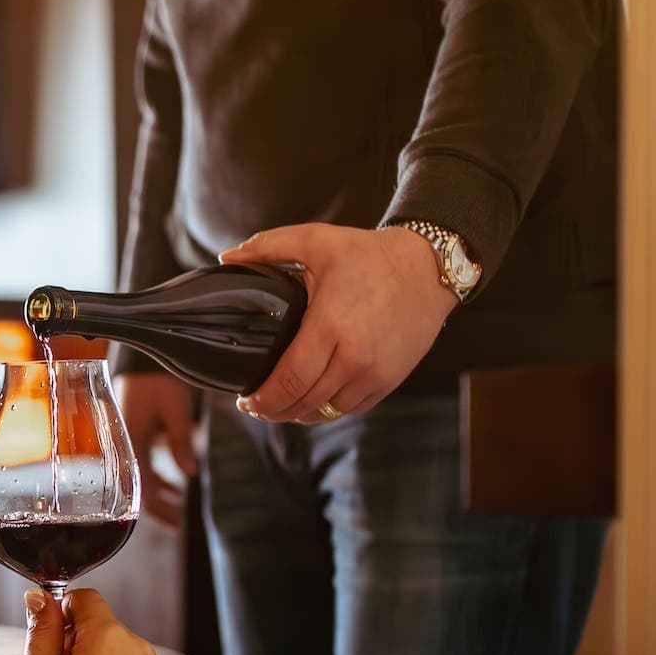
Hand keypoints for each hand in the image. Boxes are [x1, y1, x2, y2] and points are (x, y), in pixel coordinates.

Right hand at [118, 372, 197, 530]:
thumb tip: (190, 473)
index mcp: (128, 441)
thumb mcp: (175, 408)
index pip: (139, 485)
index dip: (156, 506)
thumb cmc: (157, 380)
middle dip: (159, 508)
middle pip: (138, 488)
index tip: (175, 521)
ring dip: (159, 495)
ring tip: (177, 508)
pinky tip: (172, 485)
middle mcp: (124, 446)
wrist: (143, 361)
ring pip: (140, 480)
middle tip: (178, 524)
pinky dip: (157, 479)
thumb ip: (181, 440)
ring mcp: (126, 444)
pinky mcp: (132, 439)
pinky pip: (141, 467)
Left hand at [226, 224, 459, 422]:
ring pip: (327, 411)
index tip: (245, 400)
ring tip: (280, 406)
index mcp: (330, 326)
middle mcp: (354, 357)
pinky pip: (351, 408)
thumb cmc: (369, 254)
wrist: (428, 267)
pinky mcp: (390, 380)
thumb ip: (268, 246)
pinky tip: (312, 402)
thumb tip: (227, 256)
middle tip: (255, 406)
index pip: (289, 381)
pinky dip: (327, 409)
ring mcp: (375, 373)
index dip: (262, 399)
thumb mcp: (316, 240)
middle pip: (304, 403)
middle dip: (273, 411)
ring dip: (299, 414)